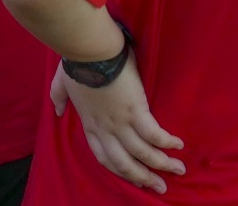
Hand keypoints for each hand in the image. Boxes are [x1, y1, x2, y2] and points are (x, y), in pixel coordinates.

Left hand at [51, 60, 183, 193]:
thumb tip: (59, 111)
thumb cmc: (75, 63)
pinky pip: (154, 133)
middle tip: (160, 186)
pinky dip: (166, 142)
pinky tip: (178, 144)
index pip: (104, 157)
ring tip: (179, 169)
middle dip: (144, 178)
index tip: (134, 178)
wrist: (88, 50)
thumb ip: (59, 98)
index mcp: (90, 124)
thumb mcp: (61, 84)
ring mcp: (121, 121)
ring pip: (142, 153)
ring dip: (162, 164)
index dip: (120, 171)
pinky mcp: (136, 109)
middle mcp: (106, 129)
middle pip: (125, 163)